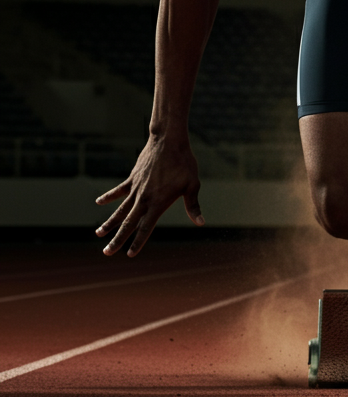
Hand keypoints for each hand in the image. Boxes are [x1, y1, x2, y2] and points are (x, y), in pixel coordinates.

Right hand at [95, 135, 203, 255]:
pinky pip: (118, 190)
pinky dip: (109, 196)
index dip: (138, 242)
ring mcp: (136, 188)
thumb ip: (193, 206)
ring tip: (98, 234)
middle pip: (128, 223)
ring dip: (109, 222)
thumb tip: (201, 223)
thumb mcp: (192, 185)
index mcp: (158, 203)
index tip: (129, 254)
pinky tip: (99, 202)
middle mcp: (144, 199)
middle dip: (117, 239)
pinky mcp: (132, 178)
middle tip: (106, 253)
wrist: (168, 141)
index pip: (146, 228)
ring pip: (120, 210)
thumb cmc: (184, 164)